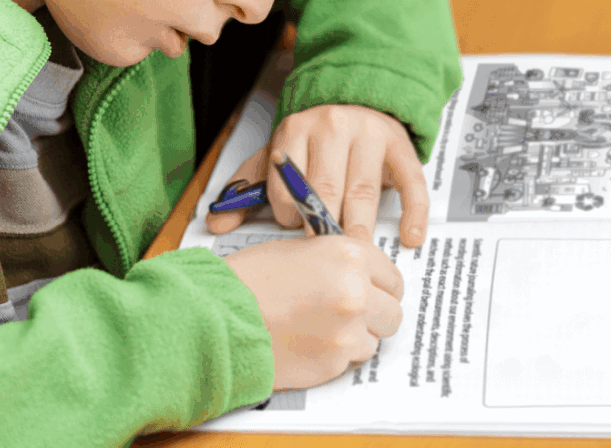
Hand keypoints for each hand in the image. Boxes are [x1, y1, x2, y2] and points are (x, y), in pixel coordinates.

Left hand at [205, 104, 428, 247]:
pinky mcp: (401, 145)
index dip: (289, 214)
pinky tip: (409, 237)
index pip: (287, 182)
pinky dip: (412, 212)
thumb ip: (248, 189)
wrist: (359, 98)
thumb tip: (217, 226)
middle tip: (323, 257)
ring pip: (363, 190)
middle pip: (326, 188)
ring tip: (357, 255)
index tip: (295, 230)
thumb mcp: (279, 156)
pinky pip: (410, 182)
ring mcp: (370, 134)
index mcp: (296, 129)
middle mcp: (333, 126)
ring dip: (359, 227)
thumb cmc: (315, 141)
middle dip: (323, 228)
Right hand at [225, 235, 404, 389]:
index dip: (380, 284)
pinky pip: (352, 360)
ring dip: (357, 336)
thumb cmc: (248, 280)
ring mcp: (348, 329)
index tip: (374, 290)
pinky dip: (337, 355)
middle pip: (393, 310)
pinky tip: (310, 343)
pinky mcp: (335, 361)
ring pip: (376, 337)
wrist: (217, 316)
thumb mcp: (298, 251)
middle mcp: (356, 290)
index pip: (391, 274)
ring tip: (323, 328)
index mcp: (348, 255)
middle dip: (376, 313)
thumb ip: (336, 260)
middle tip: (353, 314)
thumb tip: (359, 272)